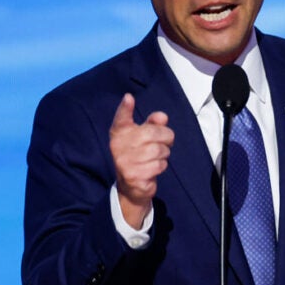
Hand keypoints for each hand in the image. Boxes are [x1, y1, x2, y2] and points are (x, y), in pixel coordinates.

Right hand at [109, 93, 173, 228]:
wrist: (131, 186)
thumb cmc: (139, 154)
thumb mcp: (144, 137)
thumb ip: (153, 124)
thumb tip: (162, 117)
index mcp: (119, 133)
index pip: (121, 118)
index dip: (125, 108)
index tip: (129, 98)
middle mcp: (118, 147)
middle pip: (152, 133)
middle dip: (166, 137)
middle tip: (167, 142)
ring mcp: (124, 162)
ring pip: (158, 150)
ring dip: (164, 153)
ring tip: (158, 156)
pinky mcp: (133, 176)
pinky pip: (158, 165)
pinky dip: (162, 166)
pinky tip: (154, 168)